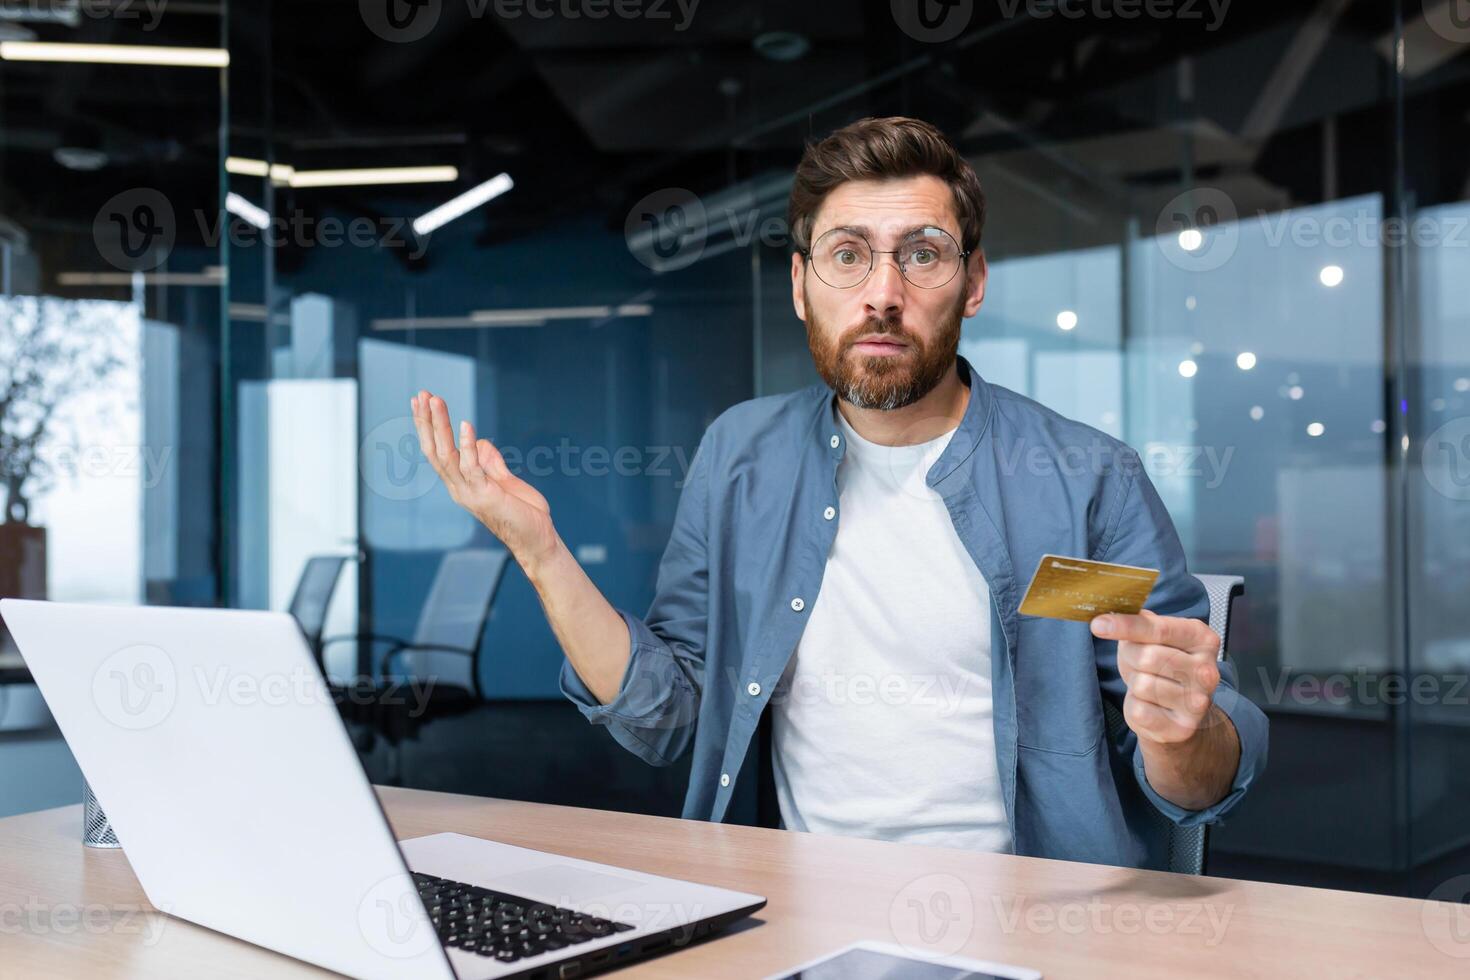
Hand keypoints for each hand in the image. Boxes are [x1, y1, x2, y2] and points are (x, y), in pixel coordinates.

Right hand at [410, 391, 558, 567]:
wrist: (538, 540)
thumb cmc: (523, 513)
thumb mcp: (504, 480)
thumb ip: (489, 461)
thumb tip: (478, 441)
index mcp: (461, 483)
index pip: (437, 451)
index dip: (427, 427)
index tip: (421, 401)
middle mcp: (459, 488)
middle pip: (434, 450)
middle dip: (426, 421)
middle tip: (420, 394)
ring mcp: (470, 493)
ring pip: (447, 455)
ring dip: (440, 426)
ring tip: (435, 400)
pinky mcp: (486, 496)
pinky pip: (473, 468)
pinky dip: (468, 446)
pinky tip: (466, 425)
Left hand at [1090, 608, 1221, 745]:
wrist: (1179, 712)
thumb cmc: (1163, 667)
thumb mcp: (1153, 639)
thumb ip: (1139, 624)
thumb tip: (1111, 615)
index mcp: (1202, 639)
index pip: (1159, 628)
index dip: (1126, 625)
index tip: (1099, 623)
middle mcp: (1207, 670)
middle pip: (1146, 657)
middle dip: (1130, 658)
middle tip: (1138, 663)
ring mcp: (1198, 702)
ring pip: (1141, 685)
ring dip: (1134, 684)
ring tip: (1149, 685)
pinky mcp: (1184, 728)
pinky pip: (1139, 711)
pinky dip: (1135, 707)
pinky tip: (1151, 706)